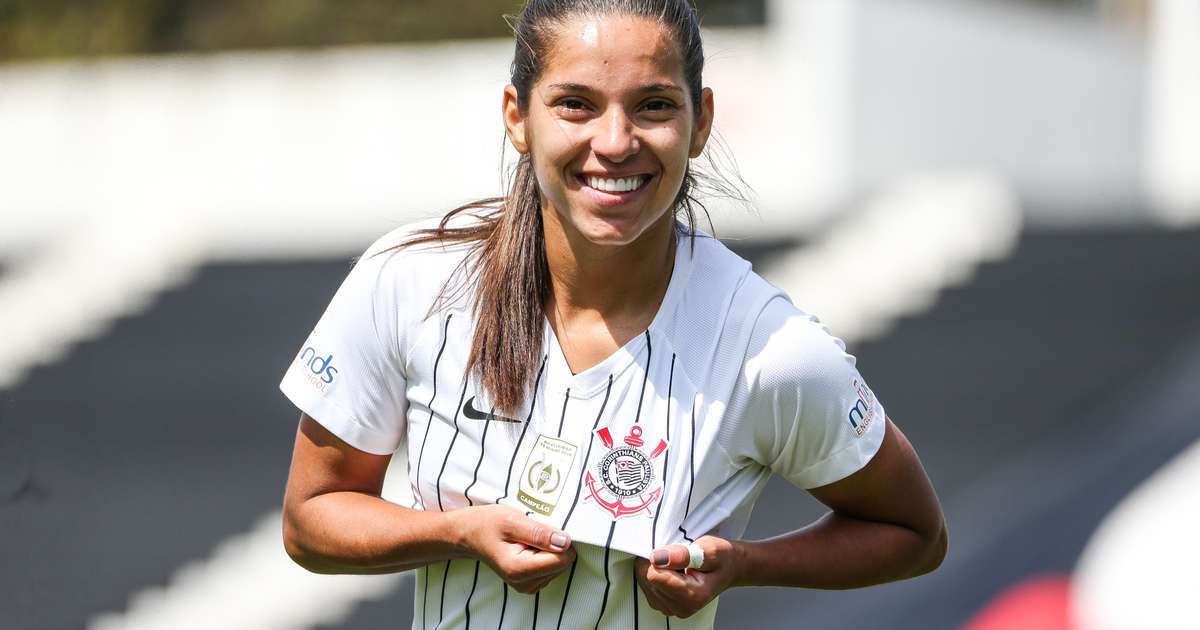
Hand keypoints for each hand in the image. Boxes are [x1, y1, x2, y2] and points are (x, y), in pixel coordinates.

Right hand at [457, 504, 575, 593]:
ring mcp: (528, 586)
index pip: (562, 559)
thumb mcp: (512, 520)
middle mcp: (524, 583)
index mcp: (519, 569)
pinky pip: (551, 567)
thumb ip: (539, 533)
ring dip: (548, 549)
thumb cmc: (486, 524)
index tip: (543, 528)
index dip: (559, 539)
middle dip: (553, 544)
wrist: (468, 535)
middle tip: (530, 533)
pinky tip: (527, 546)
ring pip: (559, 565)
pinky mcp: (530, 582)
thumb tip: (565, 542)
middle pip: (562, 563)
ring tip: (526, 539)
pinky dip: (544, 554)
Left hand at [635, 536, 740, 618]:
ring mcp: (673, 609)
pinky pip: (648, 587)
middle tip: (679, 558)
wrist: (730, 567)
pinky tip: (673, 572)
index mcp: (692, 596)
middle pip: (647, 579)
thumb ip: (683, 554)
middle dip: (658, 563)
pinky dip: (657, 576)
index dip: (661, 557)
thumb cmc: (721, 558)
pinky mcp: (666, 605)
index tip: (675, 553)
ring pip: (645, 582)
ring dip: (657, 569)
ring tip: (678, 566)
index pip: (653, 575)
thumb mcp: (708, 549)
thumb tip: (658, 557)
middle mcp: (681, 607)